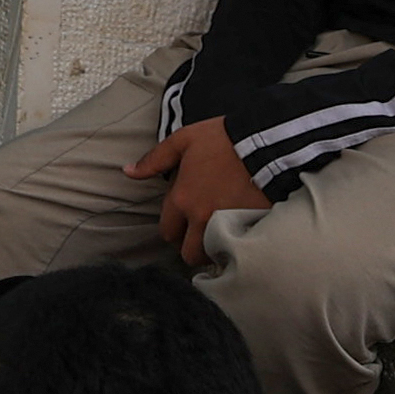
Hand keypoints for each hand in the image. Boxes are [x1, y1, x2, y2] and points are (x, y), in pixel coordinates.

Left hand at [124, 122, 273, 265]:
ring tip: (217, 239)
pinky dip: (234, 247)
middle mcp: (202, 218)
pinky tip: (237, 238)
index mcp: (183, 200)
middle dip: (190, 247)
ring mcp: (228, 225)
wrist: (266, 141)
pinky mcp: (251, 227)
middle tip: (199, 236)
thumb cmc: (223, 138)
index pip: (167, 231)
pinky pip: (237, 249)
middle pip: (188, 252)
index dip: (173, 229)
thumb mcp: (184, 140)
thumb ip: (154, 159)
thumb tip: (128, 171)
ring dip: (211, 250)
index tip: (182, 222)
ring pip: (212, 255)